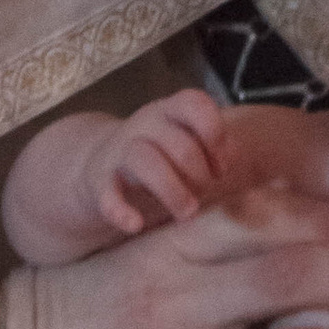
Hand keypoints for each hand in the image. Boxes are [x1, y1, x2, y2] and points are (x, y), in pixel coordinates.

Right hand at [88, 86, 231, 231]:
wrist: (99, 166)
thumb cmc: (158, 156)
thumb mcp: (183, 141)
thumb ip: (209, 145)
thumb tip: (229, 159)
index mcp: (169, 111)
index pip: (194, 103)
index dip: (215, 134)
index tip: (221, 167)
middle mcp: (143, 126)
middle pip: (177, 143)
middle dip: (199, 174)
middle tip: (204, 193)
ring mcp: (119, 151)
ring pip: (144, 159)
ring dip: (172, 191)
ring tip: (187, 212)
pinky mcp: (99, 181)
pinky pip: (107, 193)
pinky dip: (120, 210)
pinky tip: (135, 224)